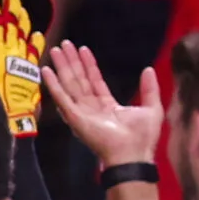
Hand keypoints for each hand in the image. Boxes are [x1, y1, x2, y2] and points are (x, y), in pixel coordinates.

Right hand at [42, 42, 161, 166]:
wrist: (133, 155)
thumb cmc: (142, 137)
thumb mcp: (152, 108)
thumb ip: (150, 89)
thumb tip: (149, 69)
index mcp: (108, 106)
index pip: (95, 81)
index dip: (89, 65)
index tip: (83, 49)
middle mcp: (92, 108)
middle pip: (79, 80)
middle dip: (72, 62)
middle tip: (65, 44)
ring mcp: (82, 112)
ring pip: (70, 85)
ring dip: (62, 67)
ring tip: (56, 49)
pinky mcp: (74, 117)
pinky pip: (62, 97)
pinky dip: (53, 84)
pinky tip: (46, 70)